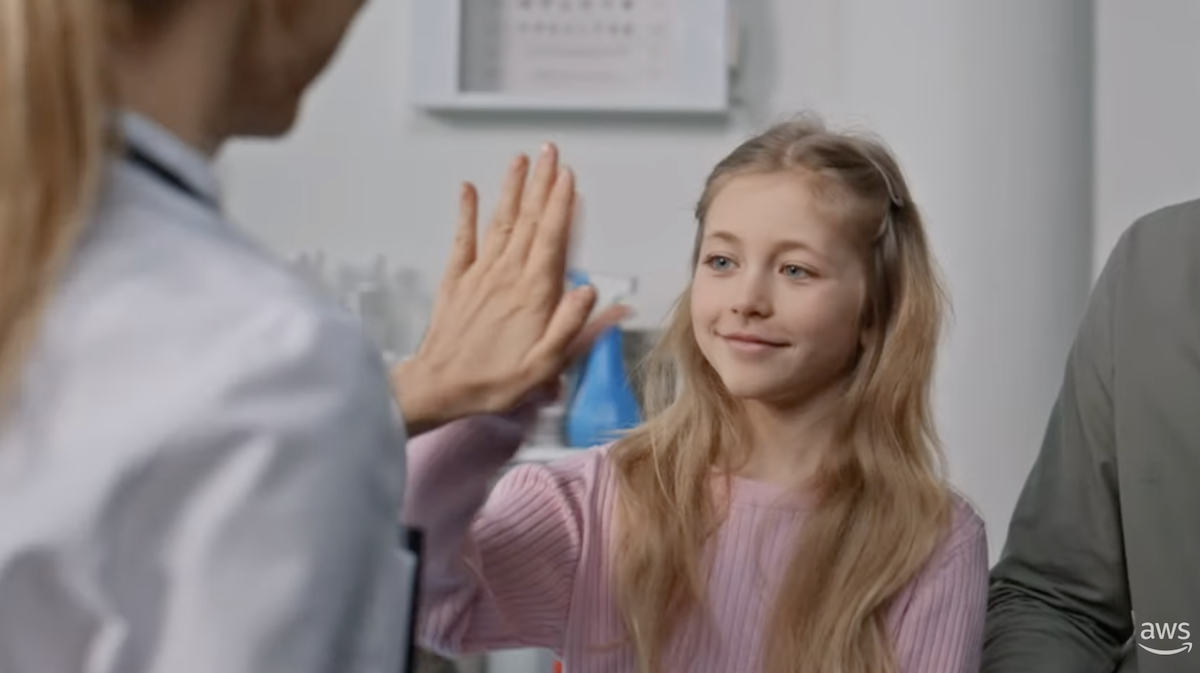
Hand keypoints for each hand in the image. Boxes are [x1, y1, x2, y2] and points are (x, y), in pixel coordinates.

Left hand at [393, 145, 628, 434]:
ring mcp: (479, 273)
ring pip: (501, 221)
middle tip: (550, 151)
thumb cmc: (497, 381)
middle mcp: (508, 274)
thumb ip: (572, 327)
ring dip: (512, 188)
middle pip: (529, 220)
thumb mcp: (545, 365)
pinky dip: (466, 212)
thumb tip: (592, 290)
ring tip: (520, 159)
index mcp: (534, 293)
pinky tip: (468, 188)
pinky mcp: (456, 279)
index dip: (561, 206)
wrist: (439, 386)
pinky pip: (463, 239)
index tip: (569, 176)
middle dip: (541, 184)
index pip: (552, 239)